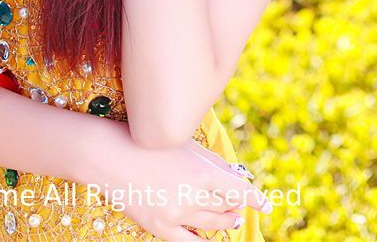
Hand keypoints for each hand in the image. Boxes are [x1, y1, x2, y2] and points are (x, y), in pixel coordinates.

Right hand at [86, 124, 271, 241]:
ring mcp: (176, 215)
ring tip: (231, 220)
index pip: (239, 192)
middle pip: (226, 207)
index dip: (256, 200)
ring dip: (225, 222)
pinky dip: (204, 241)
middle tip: (240, 207)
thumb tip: (238, 177)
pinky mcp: (159, 227)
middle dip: (236, 207)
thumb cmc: (149, 144)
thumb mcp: (187, 147)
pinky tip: (212, 240)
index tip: (267, 206)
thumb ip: (215, 164)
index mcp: (202, 174)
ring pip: (211, 224)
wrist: (109, 157)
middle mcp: (193, 197)